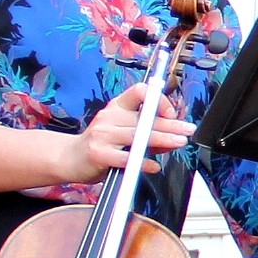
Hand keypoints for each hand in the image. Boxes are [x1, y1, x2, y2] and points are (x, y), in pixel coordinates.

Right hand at [66, 82, 190, 180]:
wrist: (69, 158)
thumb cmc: (101, 145)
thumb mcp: (122, 133)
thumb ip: (147, 134)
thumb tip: (173, 137)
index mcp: (117, 107)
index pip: (140, 92)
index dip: (158, 100)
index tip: (171, 113)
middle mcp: (109, 116)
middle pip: (145, 117)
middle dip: (171, 124)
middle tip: (188, 130)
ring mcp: (103, 134)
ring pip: (138, 135)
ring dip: (162, 139)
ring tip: (179, 142)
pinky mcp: (99, 153)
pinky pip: (125, 158)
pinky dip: (142, 162)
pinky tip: (153, 165)